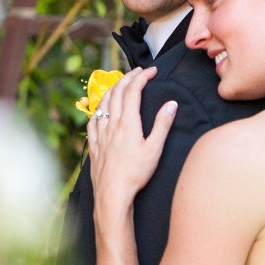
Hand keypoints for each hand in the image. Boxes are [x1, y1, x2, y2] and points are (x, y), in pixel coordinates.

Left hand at [87, 66, 177, 209]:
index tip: (152, 71)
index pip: (133, 91)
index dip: (142, 77)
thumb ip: (162, 125)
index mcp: (128, 123)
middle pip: (117, 92)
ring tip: (121, 84)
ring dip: (113, 89)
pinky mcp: (93, 144)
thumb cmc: (135, 174)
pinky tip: (100, 109)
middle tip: (138, 72)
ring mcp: (100, 133)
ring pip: (103, 103)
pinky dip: (98, 108)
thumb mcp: (155, 149)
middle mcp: (111, 124)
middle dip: (128, 78)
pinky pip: (93, 120)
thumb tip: (171, 104)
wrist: (113, 193)